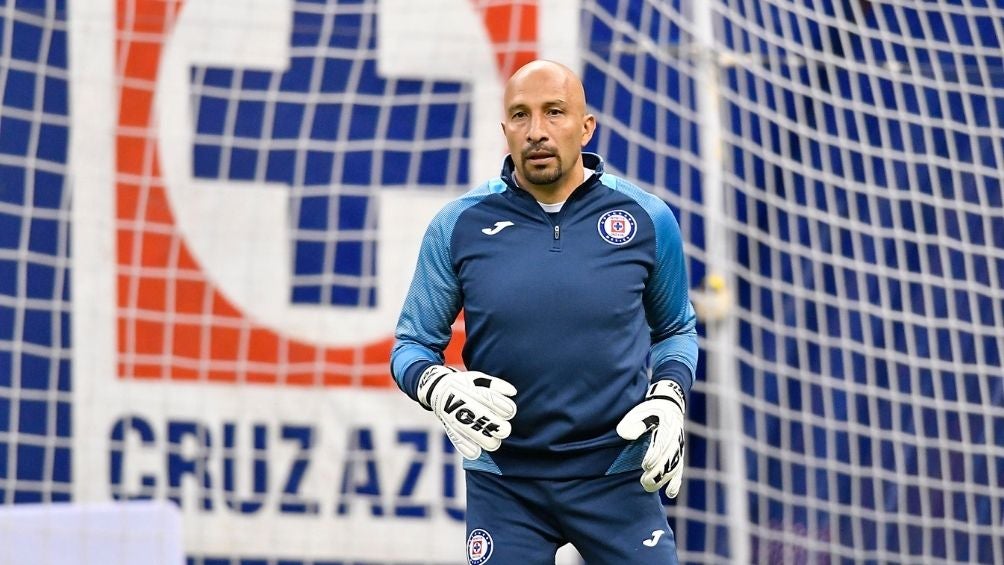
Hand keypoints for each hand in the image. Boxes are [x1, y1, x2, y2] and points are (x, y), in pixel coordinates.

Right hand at [417, 365, 517, 459]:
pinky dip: (464, 446)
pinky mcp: (448, 426)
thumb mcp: (477, 378)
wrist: (437, 389)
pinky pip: (454, 437)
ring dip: (482, 438)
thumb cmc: (465, 384)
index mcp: (469, 389)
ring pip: (467, 429)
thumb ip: (495, 385)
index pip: (486, 396)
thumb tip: (513, 392)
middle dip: (492, 424)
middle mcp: (460, 402)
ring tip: (495, 443)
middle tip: (506, 430)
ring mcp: (452, 415)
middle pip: (477, 415)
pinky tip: (475, 453)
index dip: (499, 404)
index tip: (511, 411)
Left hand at [616, 380, 686, 497]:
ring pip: (674, 468)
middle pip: (668, 460)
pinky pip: (679, 470)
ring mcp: (678, 449)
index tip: (646, 464)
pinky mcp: (678, 456)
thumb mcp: (640, 410)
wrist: (669, 406)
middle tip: (644, 481)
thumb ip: (632, 422)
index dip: (655, 456)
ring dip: (663, 479)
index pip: (662, 445)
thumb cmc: (650, 410)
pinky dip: (676, 483)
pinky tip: (670, 493)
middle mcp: (675, 440)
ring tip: (648, 486)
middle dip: (657, 472)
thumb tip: (624, 434)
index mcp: (666, 427)